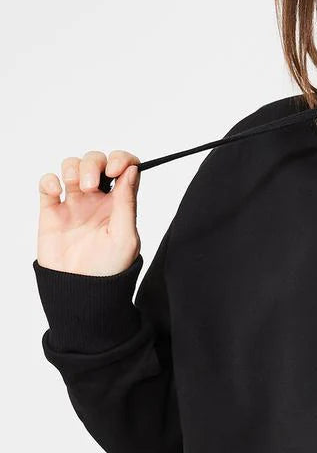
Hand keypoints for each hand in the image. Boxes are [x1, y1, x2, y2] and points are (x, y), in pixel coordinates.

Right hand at [36, 149, 140, 275]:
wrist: (80, 292)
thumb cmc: (108, 270)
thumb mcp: (125, 237)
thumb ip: (127, 203)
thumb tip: (132, 170)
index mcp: (120, 203)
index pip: (125, 168)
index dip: (121, 159)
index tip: (116, 168)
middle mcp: (98, 199)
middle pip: (96, 161)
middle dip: (94, 163)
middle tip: (92, 186)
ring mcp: (74, 203)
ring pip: (72, 166)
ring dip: (73, 167)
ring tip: (77, 188)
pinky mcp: (52, 211)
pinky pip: (47, 184)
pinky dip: (49, 179)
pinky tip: (55, 191)